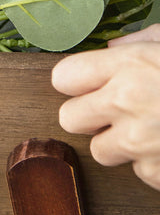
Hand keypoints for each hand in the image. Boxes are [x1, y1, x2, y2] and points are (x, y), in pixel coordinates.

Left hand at [52, 25, 159, 190]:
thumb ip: (137, 41)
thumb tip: (111, 46)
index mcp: (128, 65)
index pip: (63, 76)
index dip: (74, 81)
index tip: (85, 83)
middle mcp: (125, 102)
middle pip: (68, 118)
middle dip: (86, 115)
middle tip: (110, 110)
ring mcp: (139, 142)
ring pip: (99, 151)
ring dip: (117, 144)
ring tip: (145, 128)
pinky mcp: (155, 173)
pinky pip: (137, 172)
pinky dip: (149, 163)